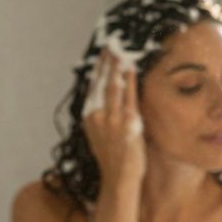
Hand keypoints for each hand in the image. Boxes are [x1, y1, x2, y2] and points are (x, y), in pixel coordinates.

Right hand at [83, 50, 144, 189]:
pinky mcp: (128, 123)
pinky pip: (129, 96)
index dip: (98, 68)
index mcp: (89, 117)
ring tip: (121, 50)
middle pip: (102, 81)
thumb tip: (105, 101)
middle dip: (107, 60)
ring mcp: (112, 118)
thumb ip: (103, 117)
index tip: (103, 53)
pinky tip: (132, 68)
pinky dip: (130, 81)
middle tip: (112, 43)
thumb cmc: (113, 159)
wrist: (119, 178)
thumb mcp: (101, 135)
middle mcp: (97, 115)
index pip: (93, 86)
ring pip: (114, 85)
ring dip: (117, 65)